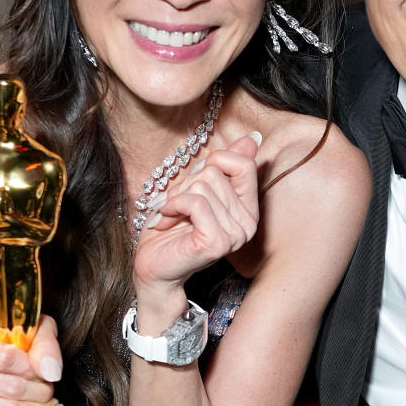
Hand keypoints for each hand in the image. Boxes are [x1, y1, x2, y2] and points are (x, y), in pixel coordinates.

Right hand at [0, 313, 62, 405]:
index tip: (46, 372)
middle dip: (41, 392)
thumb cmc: (6, 339)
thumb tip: (51, 373)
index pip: (6, 359)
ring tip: (51, 405)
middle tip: (50, 389)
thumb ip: (44, 344)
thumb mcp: (29, 328)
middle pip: (10, 389)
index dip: (34, 370)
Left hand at [132, 134, 260, 305]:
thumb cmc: (171, 229)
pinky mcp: (217, 242)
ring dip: (176, 198)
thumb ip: (223, 167)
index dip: (213, 163)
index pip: (243, 163)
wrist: (154, 268)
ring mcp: (236, 234)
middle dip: (185, 184)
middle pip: (215, 172)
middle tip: (175, 207)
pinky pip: (196, 202)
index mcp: (248, 209)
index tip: (194, 182)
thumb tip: (252, 138)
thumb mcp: (196, 190)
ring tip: (170, 217)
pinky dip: (174, 206)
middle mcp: (248, 223)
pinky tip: (165, 221)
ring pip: (203, 186)